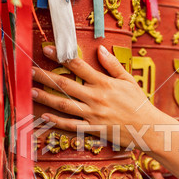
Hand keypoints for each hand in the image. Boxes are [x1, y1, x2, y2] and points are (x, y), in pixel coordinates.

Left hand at [32, 45, 167, 148]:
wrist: (148, 128)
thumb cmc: (139, 104)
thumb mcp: (129, 80)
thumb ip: (113, 65)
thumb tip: (100, 49)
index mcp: (104, 83)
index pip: (79, 66)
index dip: (61, 57)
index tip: (47, 50)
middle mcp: (96, 98)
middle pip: (66, 85)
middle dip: (46, 76)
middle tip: (30, 70)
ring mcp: (93, 115)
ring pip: (65, 105)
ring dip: (46, 98)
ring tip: (32, 91)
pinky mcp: (93, 129)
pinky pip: (71, 125)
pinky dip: (57, 122)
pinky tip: (44, 116)